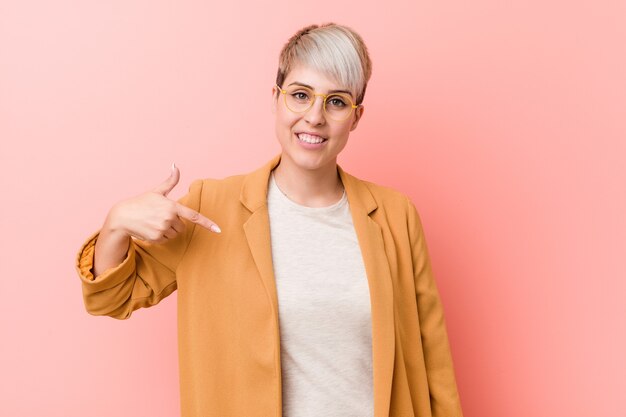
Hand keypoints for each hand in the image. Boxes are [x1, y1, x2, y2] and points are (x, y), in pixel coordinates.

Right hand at [105, 163, 220, 243]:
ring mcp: (162, 229)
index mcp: (172, 206)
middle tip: (160, 217)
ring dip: (168, 230)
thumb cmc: (141, 202)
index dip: (207, 223)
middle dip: (174, 223)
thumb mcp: (157, 191)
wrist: (122, 216)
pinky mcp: (156, 238)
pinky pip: (166, 240)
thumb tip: (175, 166)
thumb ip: (170, 181)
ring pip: (175, 234)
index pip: (193, 216)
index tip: (218, 230)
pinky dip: (160, 236)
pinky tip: (150, 229)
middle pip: (182, 226)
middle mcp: (168, 218)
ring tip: (154, 222)